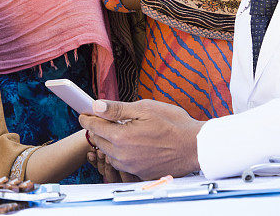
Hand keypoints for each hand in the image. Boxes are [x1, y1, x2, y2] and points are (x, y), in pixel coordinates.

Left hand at [79, 99, 204, 178]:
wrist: (195, 146)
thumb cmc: (174, 124)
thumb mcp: (145, 108)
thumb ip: (117, 109)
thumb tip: (97, 105)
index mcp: (122, 136)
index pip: (94, 126)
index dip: (87, 117)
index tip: (84, 113)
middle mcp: (123, 155)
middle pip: (99, 141)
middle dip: (97, 129)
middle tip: (100, 119)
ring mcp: (132, 167)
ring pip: (109, 154)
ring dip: (108, 142)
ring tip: (117, 131)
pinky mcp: (140, 174)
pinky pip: (122, 164)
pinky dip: (121, 154)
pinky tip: (130, 144)